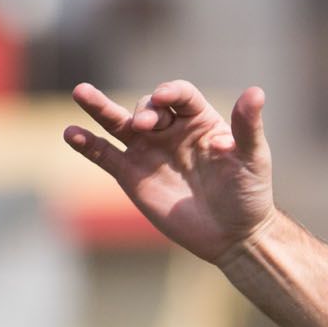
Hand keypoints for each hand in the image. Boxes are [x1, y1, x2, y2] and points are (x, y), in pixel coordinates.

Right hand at [63, 80, 275, 263]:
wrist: (233, 235)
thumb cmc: (249, 193)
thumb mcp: (253, 158)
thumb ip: (248, 126)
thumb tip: (256, 91)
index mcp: (201, 121)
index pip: (180, 95)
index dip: (170, 92)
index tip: (165, 98)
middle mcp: (171, 131)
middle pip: (148, 107)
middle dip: (145, 111)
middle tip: (146, 124)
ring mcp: (148, 152)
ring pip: (117, 122)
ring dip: (98, 107)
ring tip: (80, 91)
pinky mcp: (131, 175)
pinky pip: (105, 155)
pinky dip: (87, 144)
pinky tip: (71, 134)